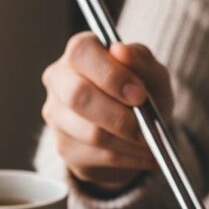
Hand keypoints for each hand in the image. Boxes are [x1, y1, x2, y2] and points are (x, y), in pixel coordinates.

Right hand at [41, 32, 172, 192]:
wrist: (134, 131)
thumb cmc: (140, 93)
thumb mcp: (151, 73)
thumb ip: (140, 60)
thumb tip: (121, 51)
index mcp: (79, 53)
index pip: (81, 54)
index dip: (111, 75)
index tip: (139, 95)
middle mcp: (59, 81)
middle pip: (78, 96)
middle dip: (118, 115)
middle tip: (145, 126)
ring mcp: (57, 116)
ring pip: (90, 132)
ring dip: (128, 141)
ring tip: (150, 141)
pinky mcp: (65, 147)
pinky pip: (99, 156)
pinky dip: (128, 157)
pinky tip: (144, 154)